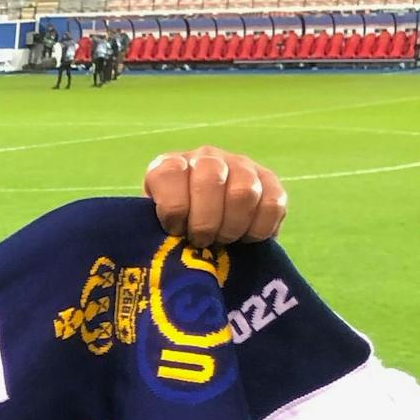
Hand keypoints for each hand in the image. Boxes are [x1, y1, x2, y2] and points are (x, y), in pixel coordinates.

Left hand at [144, 146, 286, 247]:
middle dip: (205, 222)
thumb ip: (147, 234)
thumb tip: (146, 261)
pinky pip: (273, 203)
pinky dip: (260, 228)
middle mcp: (205, 158)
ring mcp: (239, 166)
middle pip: (211, 181)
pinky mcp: (269, 182)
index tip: (174, 231)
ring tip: (223, 241)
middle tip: (202, 242)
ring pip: (244, 192)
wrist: (204, 237)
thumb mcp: (149, 233)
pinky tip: (246, 239)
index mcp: (168, 167)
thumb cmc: (168, 239)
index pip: (169, 174)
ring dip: (232, 227)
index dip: (173, 209)